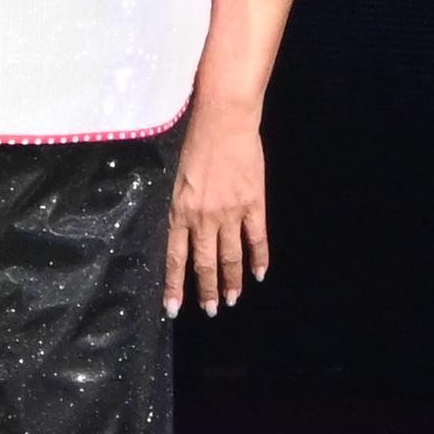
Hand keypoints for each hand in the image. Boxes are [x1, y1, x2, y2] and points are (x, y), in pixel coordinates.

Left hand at [168, 107, 265, 315]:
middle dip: (207, 291)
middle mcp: (203, 218)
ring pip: (231, 257)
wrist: (224, 122)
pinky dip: (259, 259)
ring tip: (232, 299)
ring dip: (232, 281)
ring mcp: (230, 213)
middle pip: (205, 264)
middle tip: (210, 310)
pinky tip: (259, 274)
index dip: (175, 285)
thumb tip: (186, 233)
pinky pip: (256, 239)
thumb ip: (183, 208)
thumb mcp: (179, 180)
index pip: (176, 258)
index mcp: (181, 212)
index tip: (174, 308)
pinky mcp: (253, 205)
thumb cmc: (197, 144)